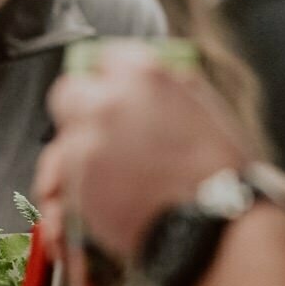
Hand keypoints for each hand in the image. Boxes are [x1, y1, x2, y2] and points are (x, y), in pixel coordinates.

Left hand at [36, 46, 253, 259]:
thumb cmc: (220, 175)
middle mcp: (109, 101)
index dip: (109, 77)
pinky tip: (103, 201)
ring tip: (111, 176)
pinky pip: (64, 180)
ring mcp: (88, 140)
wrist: (216, 227)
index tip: (110, 88)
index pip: (107, 58)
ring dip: (80, 155)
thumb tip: (151, 81)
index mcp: (145, 76)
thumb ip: (169, 89)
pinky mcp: (76, 180)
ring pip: (64, 140)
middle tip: (99, 128)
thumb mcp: (205, 111)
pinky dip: (76, 192)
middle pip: (70, 92)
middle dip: (82, 108)